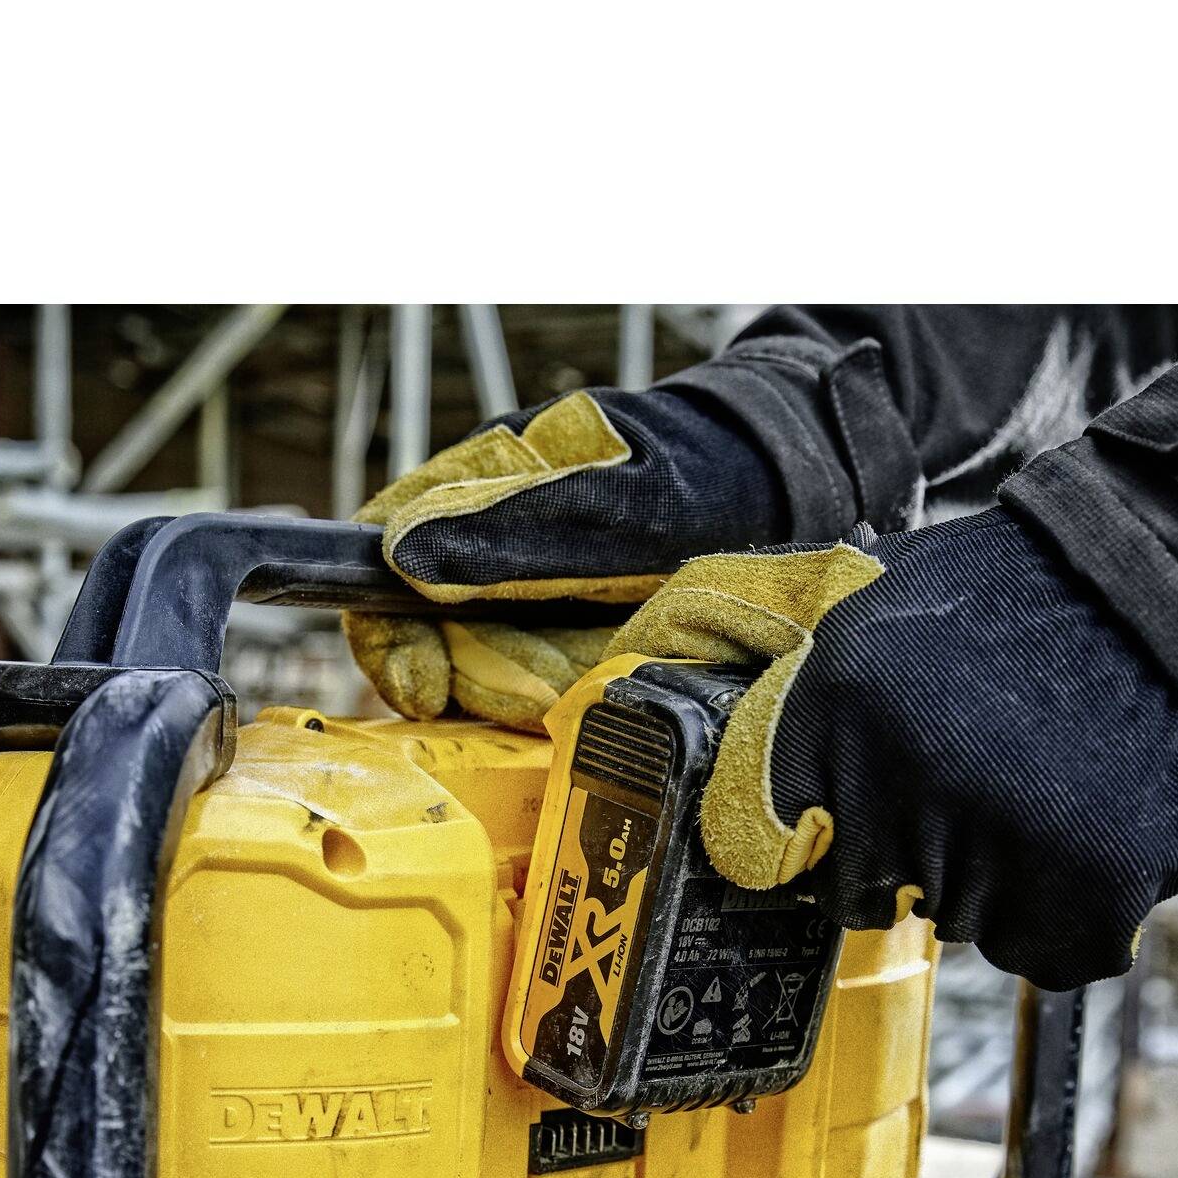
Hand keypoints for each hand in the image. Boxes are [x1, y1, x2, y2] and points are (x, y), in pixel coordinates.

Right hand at [346, 385, 787, 727]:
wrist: (797, 489)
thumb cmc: (707, 469)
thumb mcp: (611, 498)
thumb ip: (510, 528)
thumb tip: (402, 555)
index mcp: (477, 492)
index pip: (379, 565)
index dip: (385, 638)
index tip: (424, 690)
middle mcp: (490, 555)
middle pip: (435, 643)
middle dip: (489, 678)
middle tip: (554, 686)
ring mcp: (531, 605)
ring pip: (490, 680)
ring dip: (535, 696)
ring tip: (597, 674)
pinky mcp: (575, 648)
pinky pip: (543, 699)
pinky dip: (569, 709)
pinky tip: (609, 688)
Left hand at [624, 511, 1177, 987]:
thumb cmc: (1030, 590)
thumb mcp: (882, 599)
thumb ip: (803, 685)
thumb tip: (713, 712)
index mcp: (834, 705)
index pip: (771, 839)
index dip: (821, 829)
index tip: (848, 818)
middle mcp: (902, 779)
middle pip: (869, 890)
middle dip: (916, 849)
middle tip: (984, 777)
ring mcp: (996, 841)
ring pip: (963, 924)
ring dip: (999, 881)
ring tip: (1051, 787)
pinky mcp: (1090, 891)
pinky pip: (1047, 954)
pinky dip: (1070, 916)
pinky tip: (1095, 833)